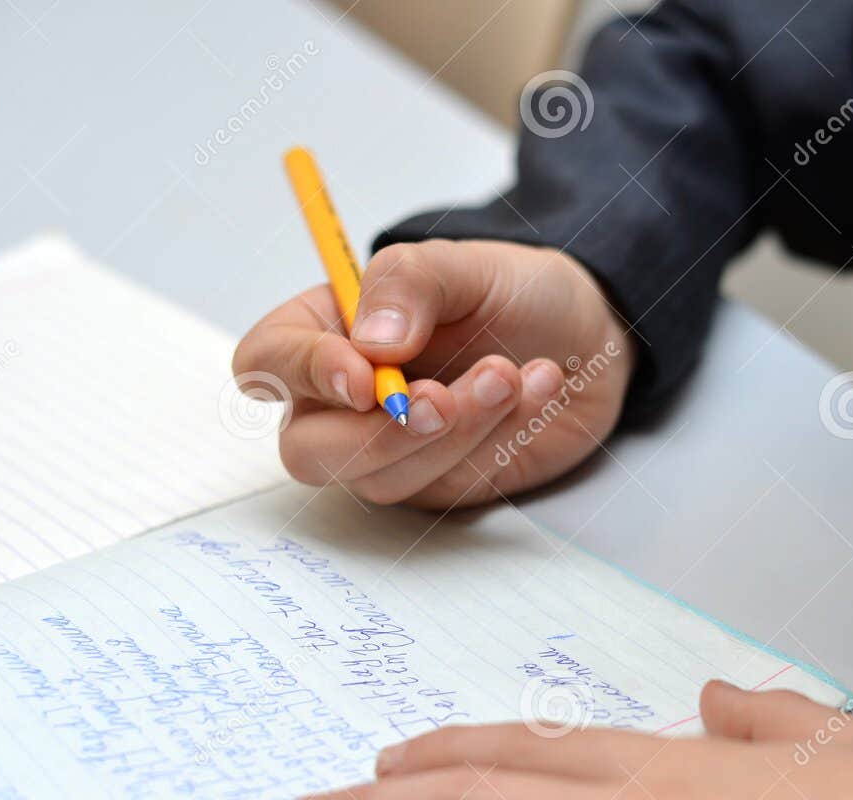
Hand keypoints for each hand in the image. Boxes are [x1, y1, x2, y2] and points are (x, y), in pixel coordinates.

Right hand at [233, 239, 634, 508]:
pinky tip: (537, 387)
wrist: (586, 333)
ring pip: (387, 476)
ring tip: (512, 374)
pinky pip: (452, 483)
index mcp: (324, 332)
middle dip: (381, 434)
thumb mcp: (461, 263)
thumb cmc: (508, 292)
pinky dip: (497, 437)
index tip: (363, 377)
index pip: (266, 364)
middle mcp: (342, 402)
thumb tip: (370, 345)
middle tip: (444, 400)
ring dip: (456, 431)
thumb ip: (407, 285)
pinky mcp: (443, 483)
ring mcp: (390, 451)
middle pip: (310, 452)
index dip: (303, 376)